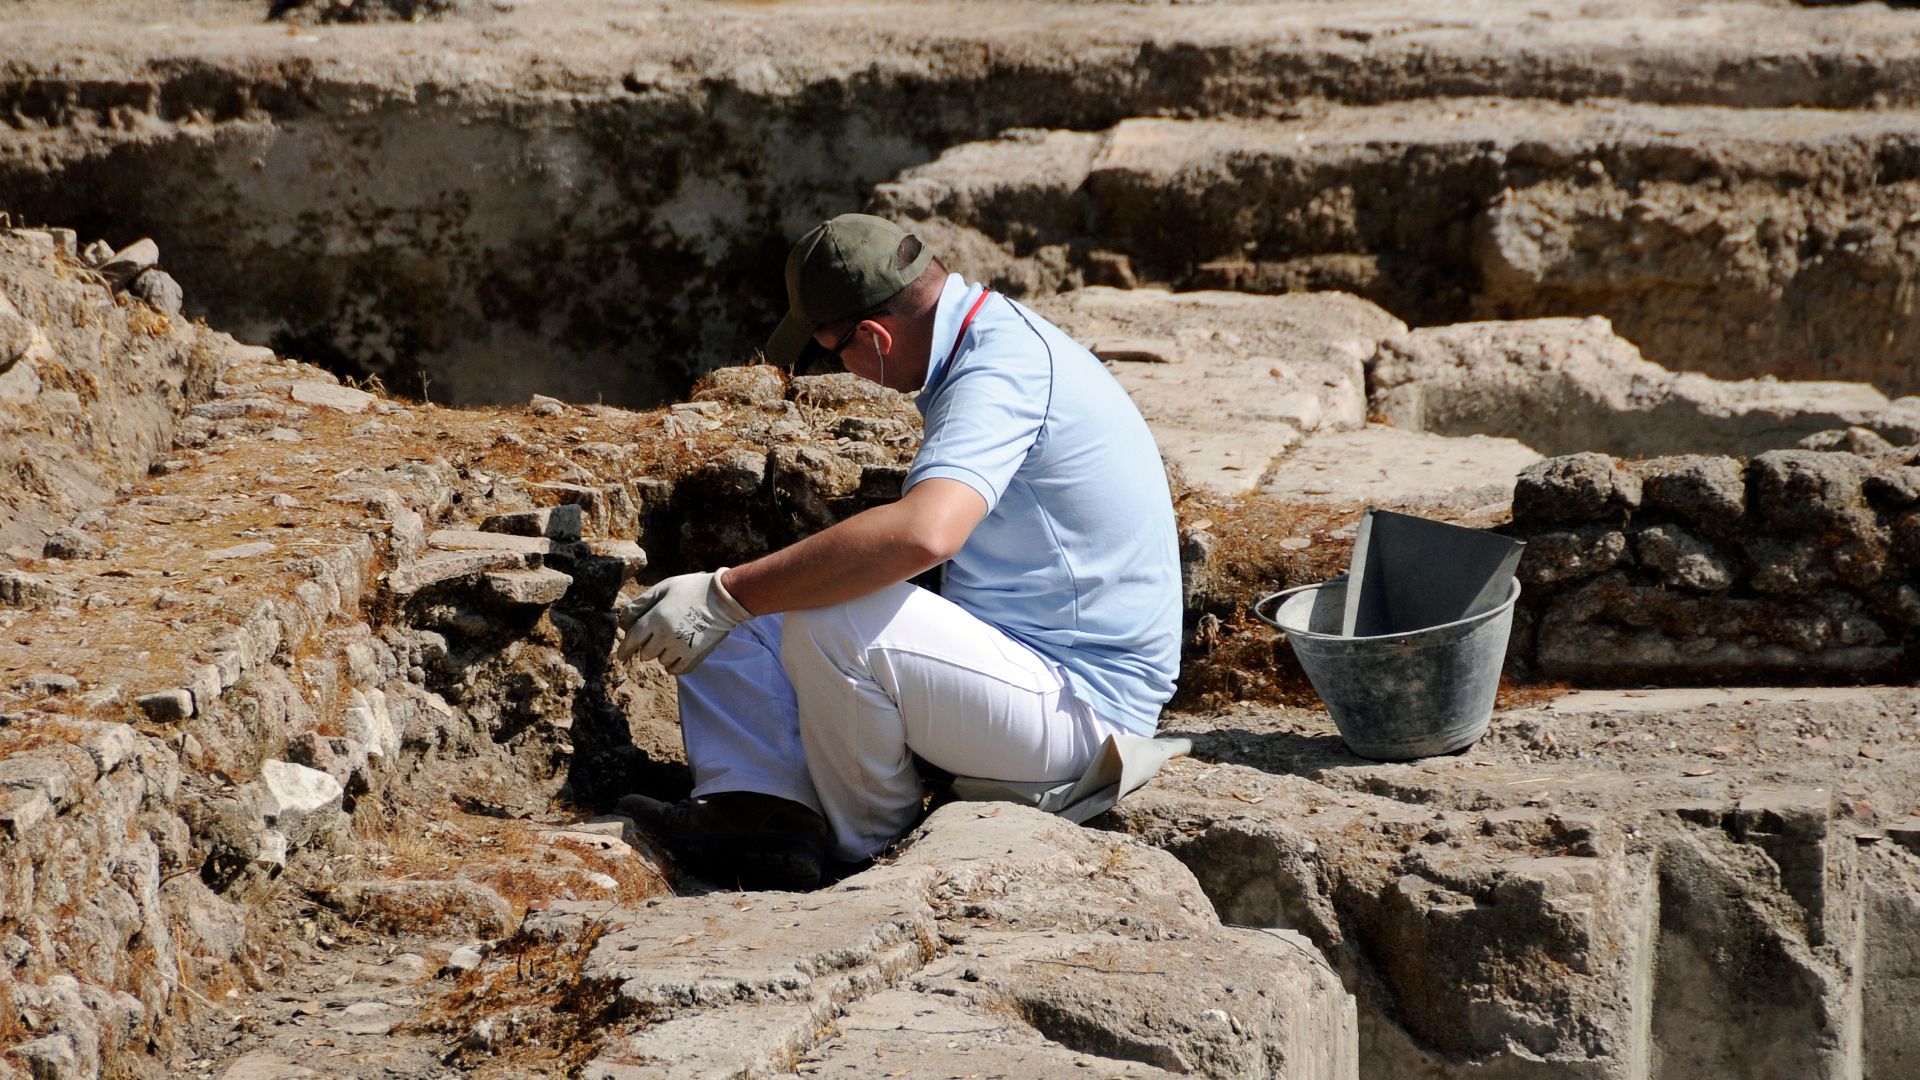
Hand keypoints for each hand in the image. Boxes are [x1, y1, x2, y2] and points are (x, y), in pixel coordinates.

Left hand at [614, 570, 752, 674]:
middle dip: (647, 647)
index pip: (632, 639)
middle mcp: (666, 636)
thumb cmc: (691, 589)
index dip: (624, 649)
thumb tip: (623, 621)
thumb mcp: (664, 588)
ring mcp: (681, 648)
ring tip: (672, 640)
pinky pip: (676, 670)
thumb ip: (641, 603)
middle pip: (645, 653)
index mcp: (656, 618)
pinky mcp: (695, 656)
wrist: (724, 599)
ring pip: (661, 661)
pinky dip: (673, 664)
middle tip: (656, 637)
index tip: (621, 656)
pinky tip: (677, 653)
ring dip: (662, 654)